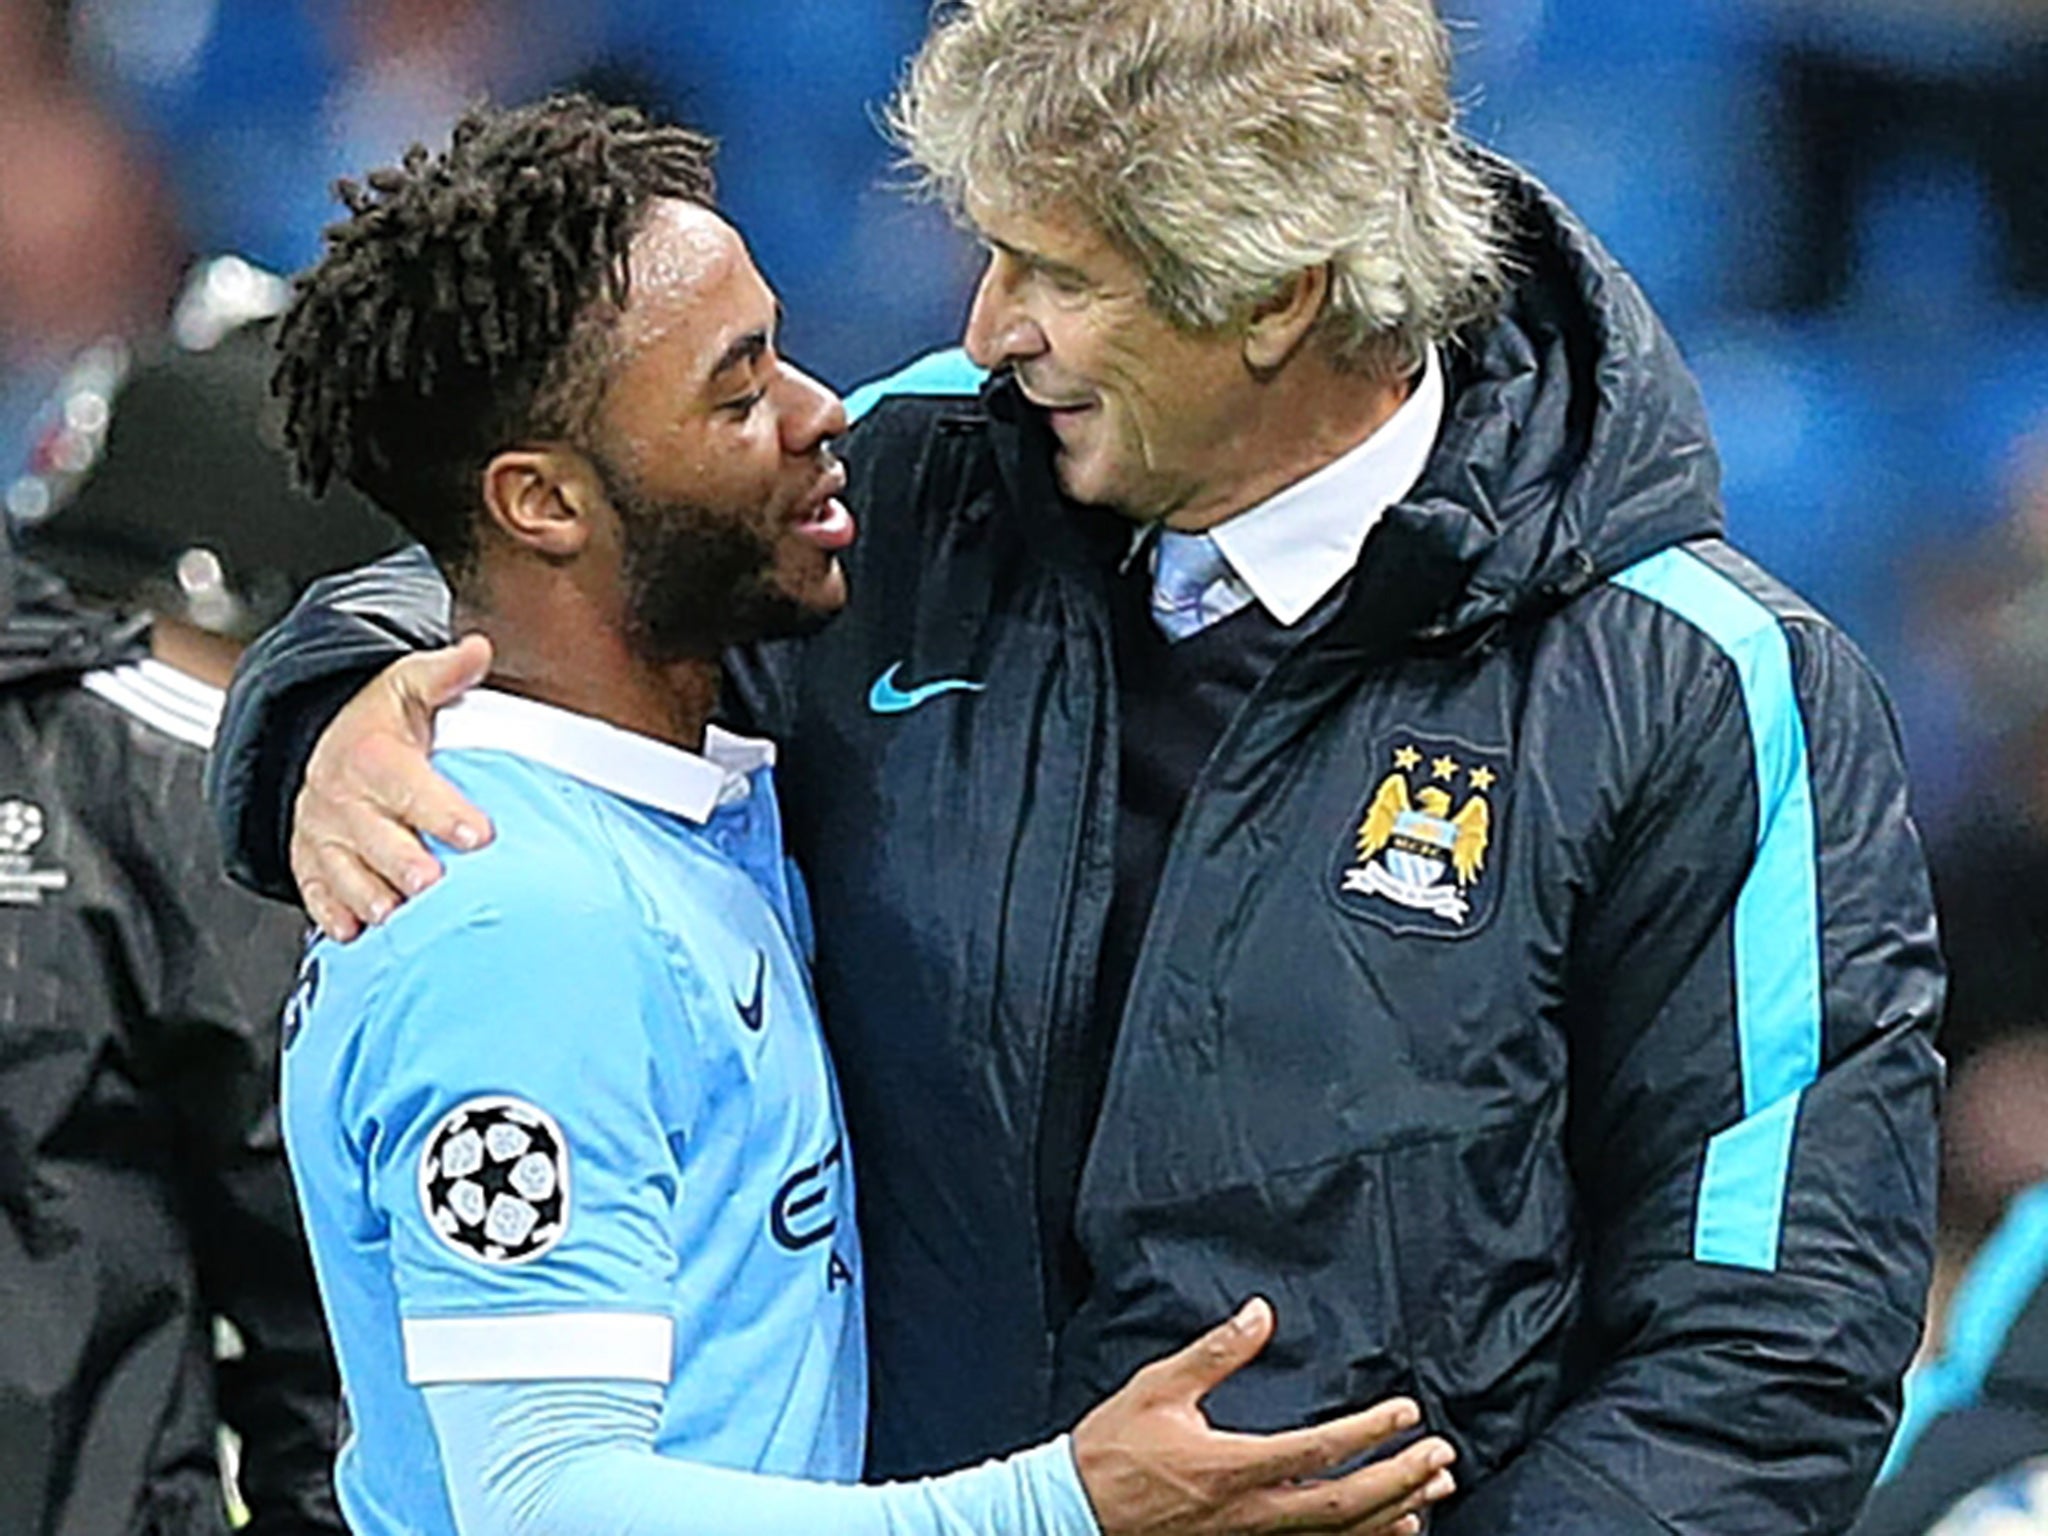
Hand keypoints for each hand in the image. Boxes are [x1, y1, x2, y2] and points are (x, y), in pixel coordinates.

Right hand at [292, 635, 494, 939]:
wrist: (316, 739)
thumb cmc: (376, 721)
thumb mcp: (406, 684)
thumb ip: (444, 672)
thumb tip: (477, 650)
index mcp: (372, 756)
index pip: (408, 784)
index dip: (443, 810)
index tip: (478, 834)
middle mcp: (342, 798)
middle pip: (373, 836)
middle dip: (402, 862)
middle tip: (432, 885)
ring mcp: (325, 833)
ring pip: (342, 870)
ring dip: (367, 894)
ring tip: (394, 914)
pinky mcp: (312, 861)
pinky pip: (316, 890)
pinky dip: (331, 913)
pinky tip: (352, 932)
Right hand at [1072, 1299, 1455, 1535]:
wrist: (1074, 1514)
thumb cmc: (1113, 1450)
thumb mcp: (1158, 1388)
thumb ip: (1215, 1352)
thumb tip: (1259, 1313)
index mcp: (1231, 1467)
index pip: (1319, 1451)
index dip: (1369, 1432)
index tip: (1406, 1412)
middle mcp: (1249, 1514)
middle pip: (1344, 1503)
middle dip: (1400, 1478)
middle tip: (1442, 1458)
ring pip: (1336, 1535)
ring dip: (1391, 1513)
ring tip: (1433, 1492)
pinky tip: (1391, 1530)